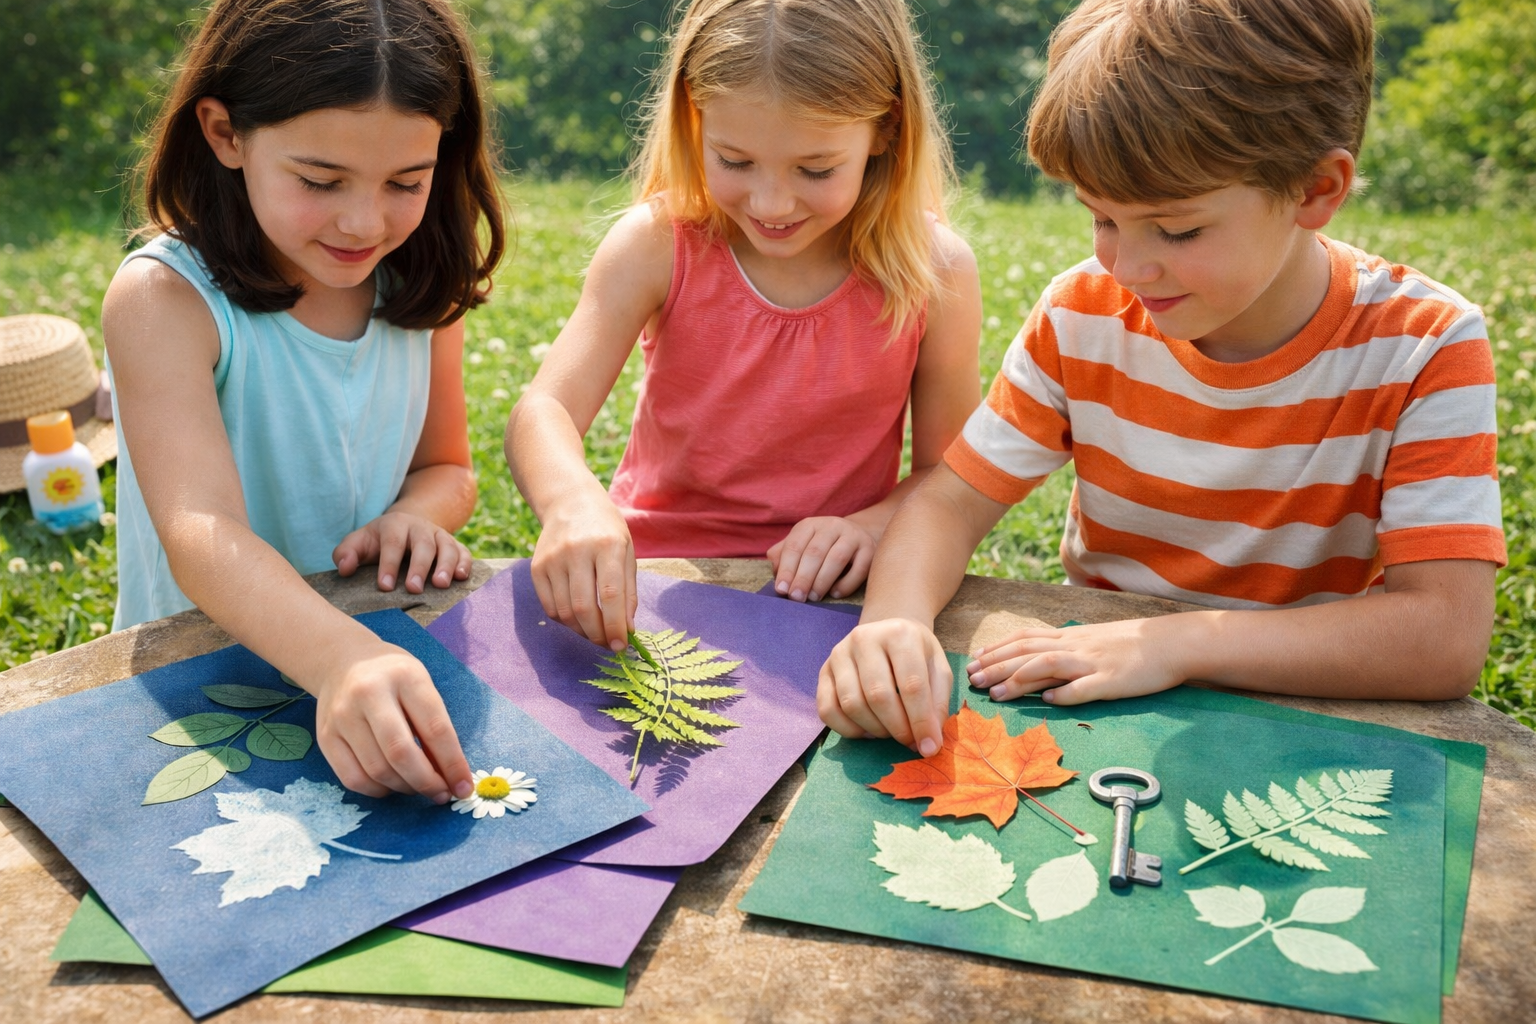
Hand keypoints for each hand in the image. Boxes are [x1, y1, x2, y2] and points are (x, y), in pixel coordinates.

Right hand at [312, 643, 473, 802]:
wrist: (343, 662)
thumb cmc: (393, 677)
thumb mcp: (420, 685)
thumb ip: (433, 725)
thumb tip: (449, 775)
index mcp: (405, 676)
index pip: (434, 728)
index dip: (452, 763)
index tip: (464, 787)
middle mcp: (369, 694)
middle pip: (401, 753)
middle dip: (427, 782)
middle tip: (442, 794)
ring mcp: (343, 716)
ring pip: (377, 770)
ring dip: (405, 788)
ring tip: (419, 787)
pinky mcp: (326, 737)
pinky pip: (353, 778)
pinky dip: (378, 790)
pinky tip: (391, 785)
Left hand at [333, 512, 471, 593]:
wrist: (404, 528)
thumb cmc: (377, 542)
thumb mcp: (358, 543)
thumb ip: (346, 553)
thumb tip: (345, 568)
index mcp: (394, 524)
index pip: (392, 543)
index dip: (389, 564)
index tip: (385, 587)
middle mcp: (420, 527)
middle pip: (423, 544)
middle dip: (419, 567)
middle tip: (414, 589)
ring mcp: (439, 535)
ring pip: (447, 546)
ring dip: (445, 565)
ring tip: (441, 585)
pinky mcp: (455, 545)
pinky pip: (464, 552)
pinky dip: (465, 563)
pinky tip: (461, 577)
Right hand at [530, 497, 635, 650]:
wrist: (570, 503)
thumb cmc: (606, 530)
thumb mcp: (627, 552)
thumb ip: (628, 592)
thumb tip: (627, 630)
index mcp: (607, 545)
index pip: (611, 594)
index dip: (616, 626)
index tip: (622, 646)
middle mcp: (576, 551)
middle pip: (584, 607)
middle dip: (598, 635)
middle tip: (609, 645)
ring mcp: (553, 559)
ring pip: (565, 612)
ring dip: (582, 631)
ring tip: (596, 633)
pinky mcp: (536, 567)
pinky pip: (550, 607)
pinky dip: (565, 621)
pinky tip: (578, 619)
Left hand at [768, 516, 876, 601]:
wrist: (857, 536)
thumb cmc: (821, 547)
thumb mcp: (801, 545)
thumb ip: (783, 556)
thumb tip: (775, 573)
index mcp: (810, 525)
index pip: (795, 546)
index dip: (787, 569)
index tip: (781, 590)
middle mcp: (832, 526)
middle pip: (815, 552)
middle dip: (803, 577)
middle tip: (796, 598)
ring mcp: (853, 536)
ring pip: (837, 558)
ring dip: (822, 581)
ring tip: (813, 598)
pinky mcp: (870, 549)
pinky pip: (859, 569)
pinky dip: (846, 584)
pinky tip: (835, 594)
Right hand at [818, 618, 951, 755]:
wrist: (887, 630)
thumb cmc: (916, 654)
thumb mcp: (938, 670)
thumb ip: (937, 704)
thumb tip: (928, 743)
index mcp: (899, 634)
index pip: (911, 685)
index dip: (921, 722)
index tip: (929, 747)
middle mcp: (864, 639)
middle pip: (878, 696)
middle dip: (897, 728)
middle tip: (909, 741)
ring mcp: (839, 654)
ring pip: (851, 704)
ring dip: (874, 729)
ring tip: (890, 731)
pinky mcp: (823, 670)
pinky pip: (827, 710)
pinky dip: (847, 729)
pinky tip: (866, 730)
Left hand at [965, 617, 1189, 704]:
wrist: (1172, 641)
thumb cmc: (1133, 644)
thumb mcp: (1093, 641)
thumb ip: (1066, 651)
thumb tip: (1040, 665)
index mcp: (1070, 638)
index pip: (1024, 639)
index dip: (997, 650)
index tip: (974, 660)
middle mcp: (1076, 647)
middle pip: (1027, 652)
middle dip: (996, 666)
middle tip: (972, 680)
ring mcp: (1093, 663)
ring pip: (1048, 666)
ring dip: (1019, 679)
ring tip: (996, 694)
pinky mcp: (1113, 681)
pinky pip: (1085, 687)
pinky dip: (1064, 693)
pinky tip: (1048, 700)